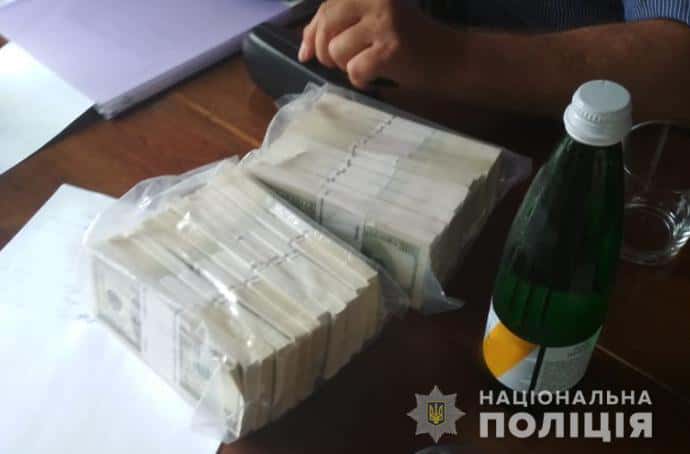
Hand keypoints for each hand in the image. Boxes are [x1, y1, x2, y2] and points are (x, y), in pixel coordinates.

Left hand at [299, 0, 448, 89]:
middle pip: (326, 26)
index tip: (306, 52)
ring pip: (337, 51)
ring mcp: (384, 24)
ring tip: (366, 65)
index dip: (311, 33)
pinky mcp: (390, 50)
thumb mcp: (374, 21)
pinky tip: (375, 77)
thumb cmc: (410, 41)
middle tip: (341, 62)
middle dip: (325, 51)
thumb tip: (303, 49)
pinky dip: (361, 80)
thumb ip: (340, 26)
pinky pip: (354, 70)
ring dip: (346, 66)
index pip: (326, 8)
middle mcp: (377, 1)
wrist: (451, 58)